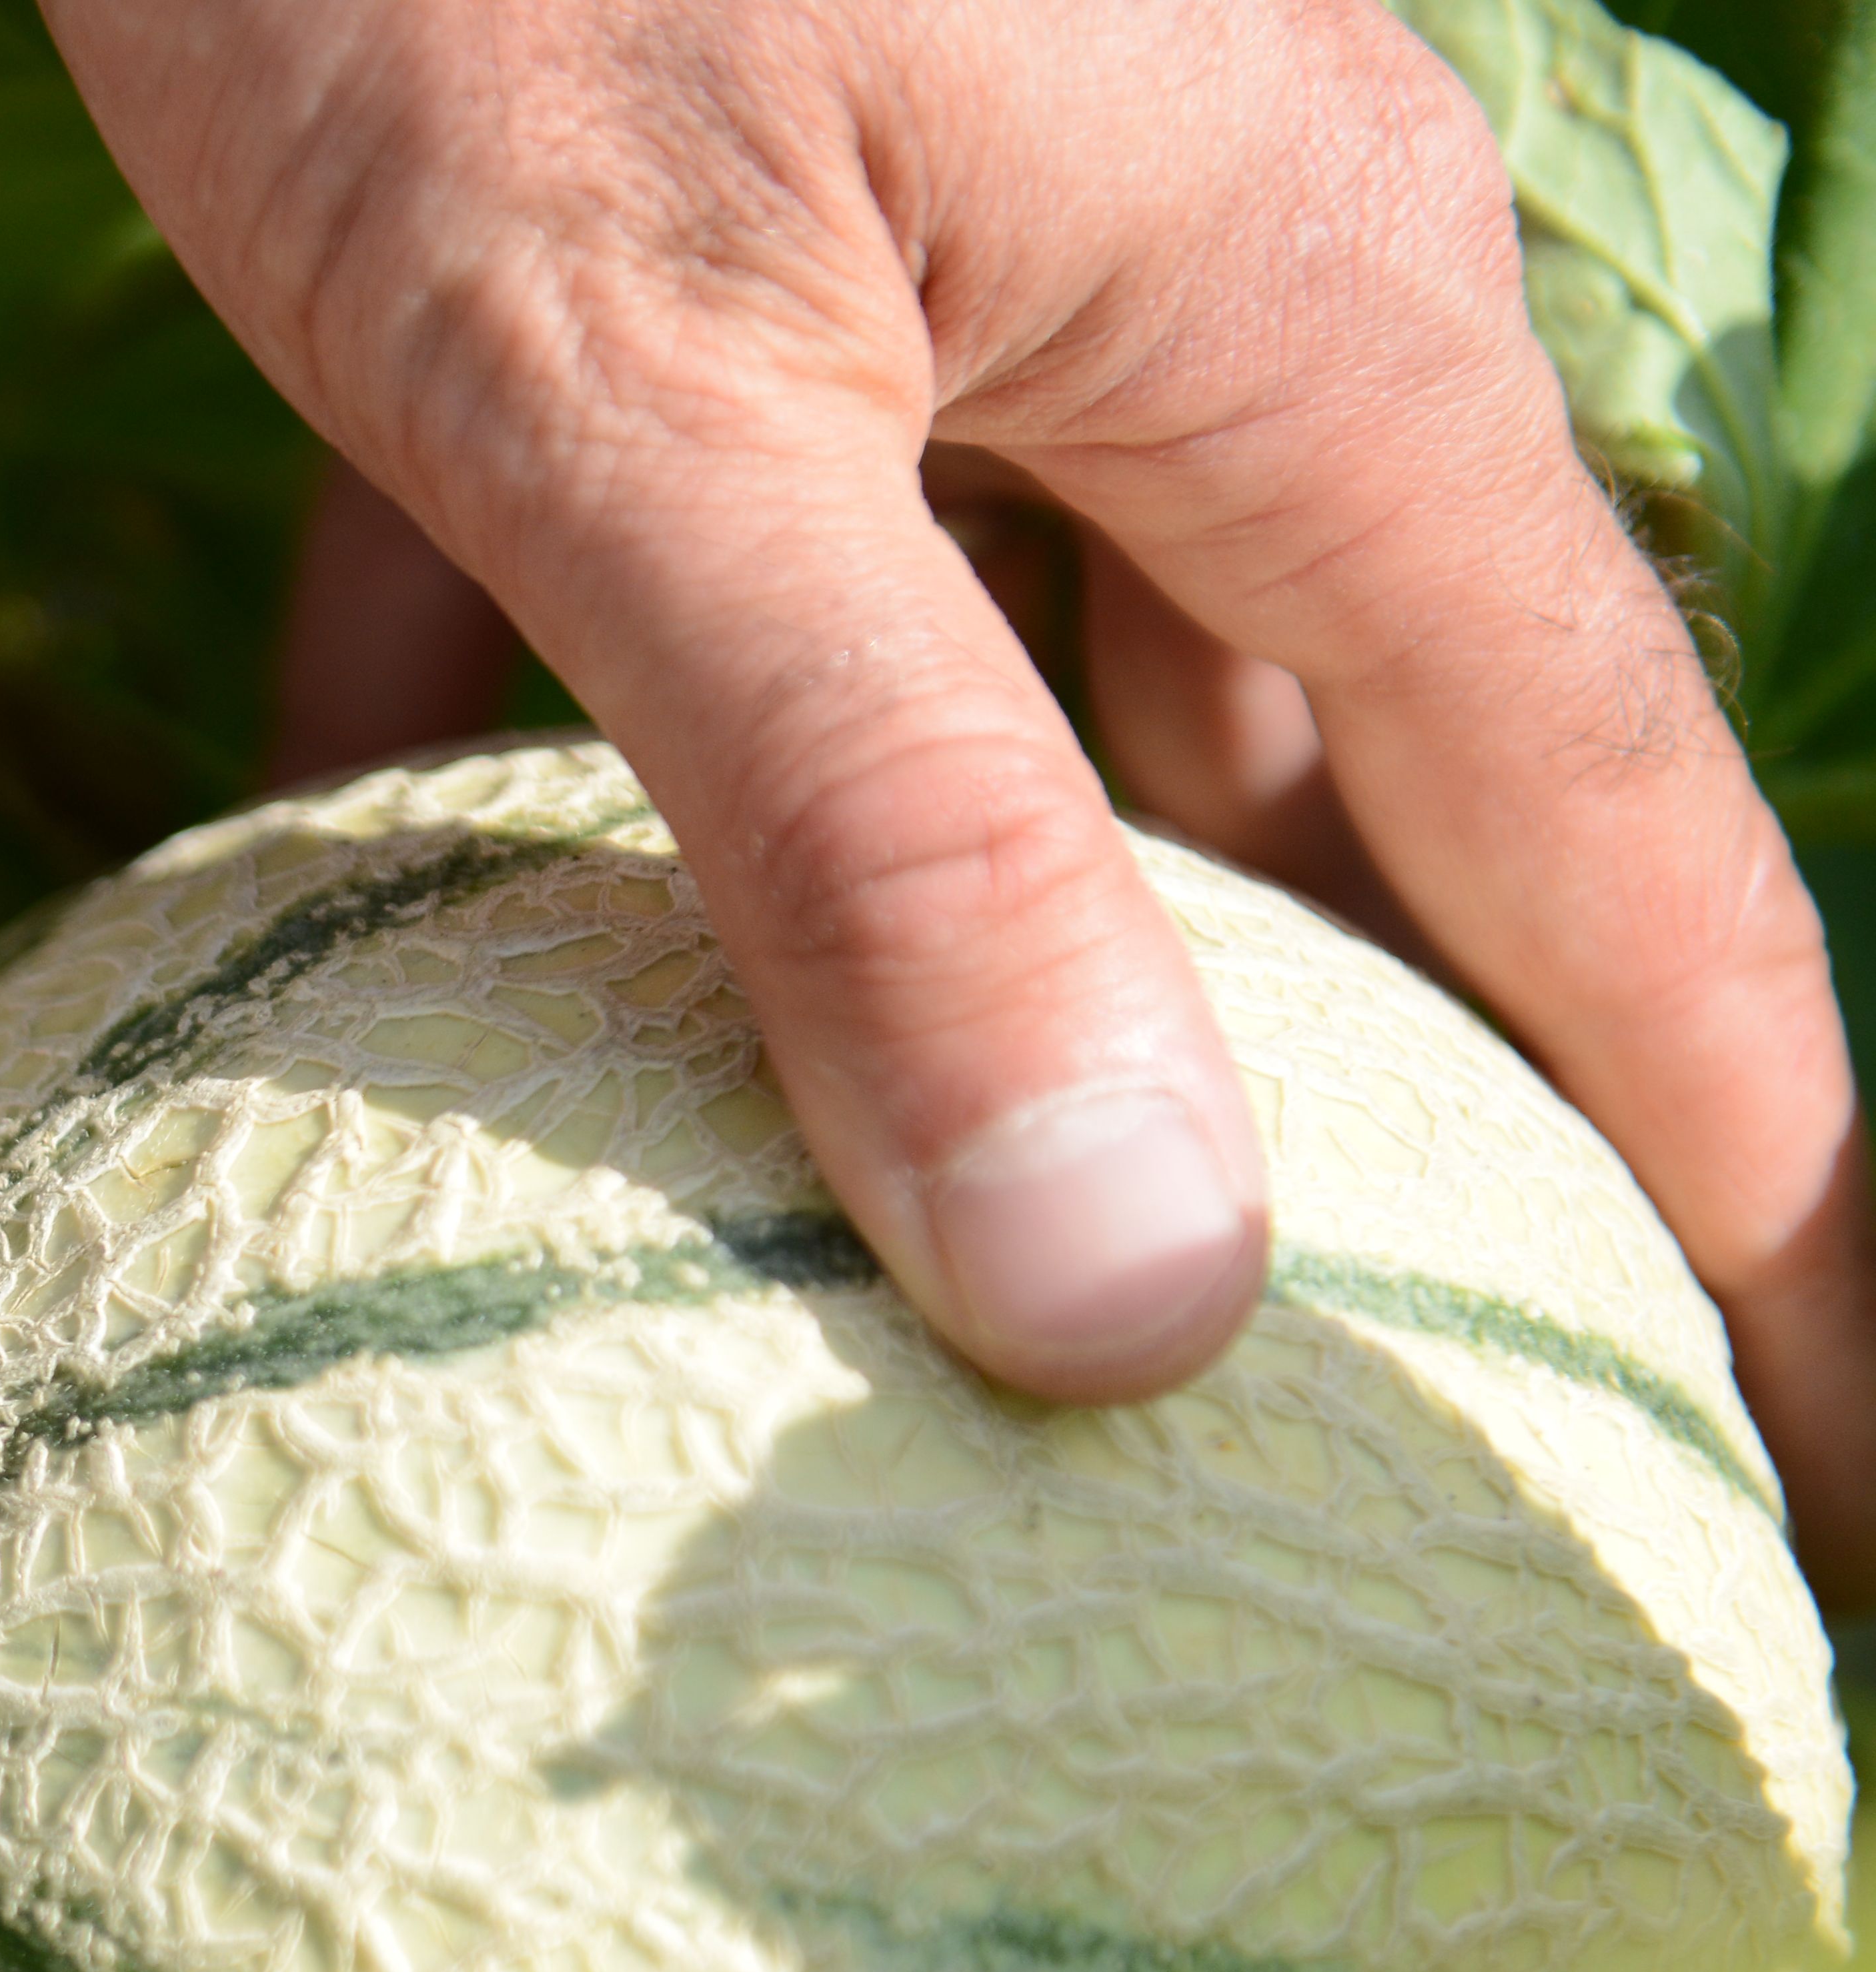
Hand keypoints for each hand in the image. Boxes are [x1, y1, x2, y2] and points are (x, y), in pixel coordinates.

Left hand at [47, 0, 1875, 1590]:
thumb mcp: (633, 406)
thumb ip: (872, 835)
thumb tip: (1125, 1296)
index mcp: (1296, 365)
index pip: (1625, 895)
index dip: (1748, 1232)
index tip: (1797, 1529)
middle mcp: (1188, 336)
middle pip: (1324, 843)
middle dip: (1312, 1147)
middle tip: (1318, 1473)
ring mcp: (947, 305)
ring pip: (989, 749)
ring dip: (906, 992)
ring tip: (883, 1316)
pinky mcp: (699, 293)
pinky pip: (677, 618)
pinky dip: (532, 783)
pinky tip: (386, 957)